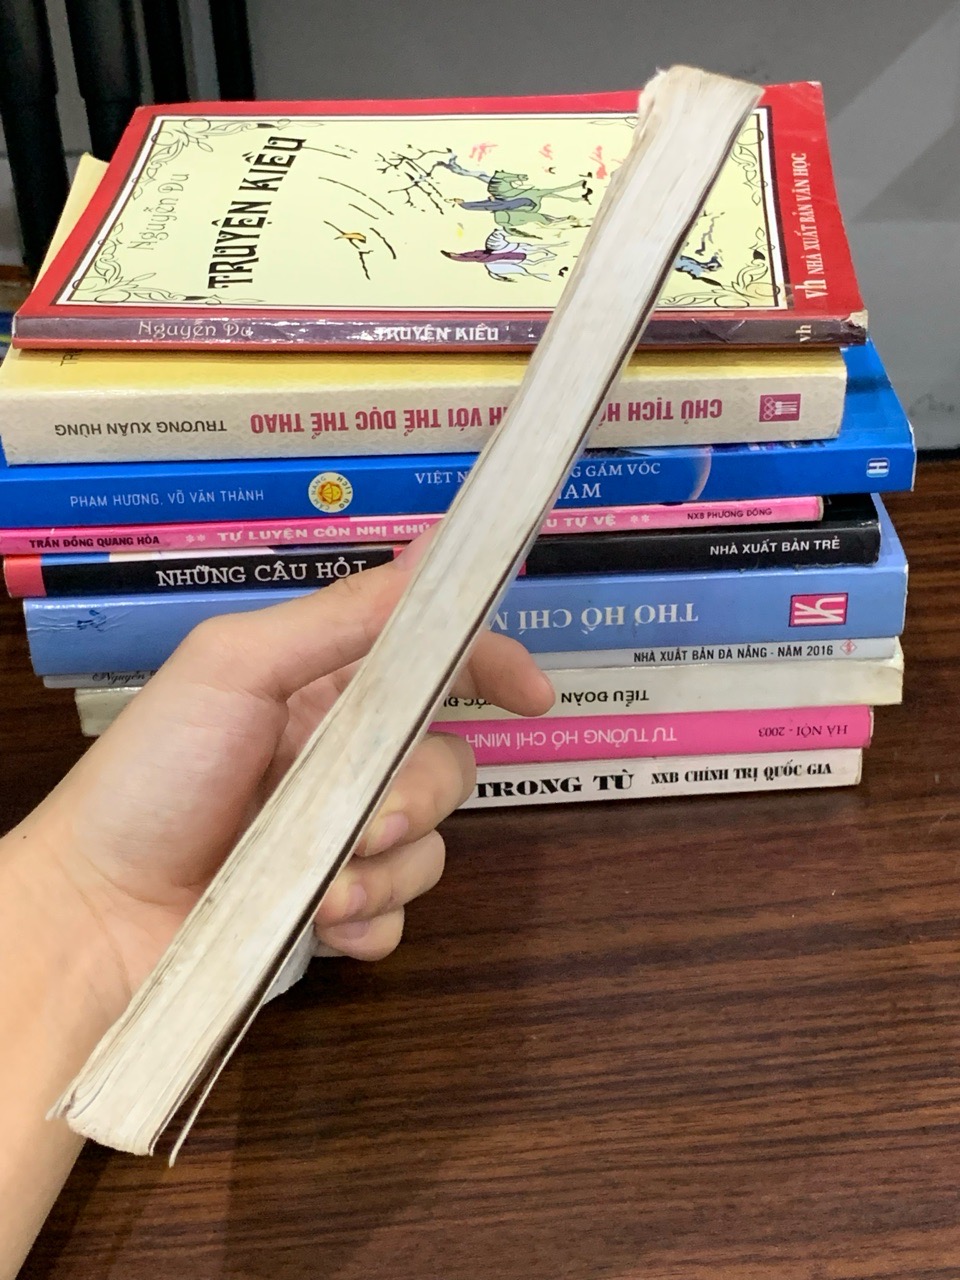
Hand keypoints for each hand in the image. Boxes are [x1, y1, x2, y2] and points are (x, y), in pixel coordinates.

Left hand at [14, 535, 554, 1025]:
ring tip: (320, 892)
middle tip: (368, 822)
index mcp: (324, 690)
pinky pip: (397, 917)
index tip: (532, 696)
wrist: (94, 911)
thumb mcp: (236, 667)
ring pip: (428, 847)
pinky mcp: (333, 912)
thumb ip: (339, 617)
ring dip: (385, 871)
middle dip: (420, 795)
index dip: (492, 666)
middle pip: (446, 763)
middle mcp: (342, 761)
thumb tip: (432, 555)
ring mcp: (340, 840)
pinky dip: (370, 923)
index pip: (434, 663)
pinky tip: (323, 928)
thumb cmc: (155, 773)